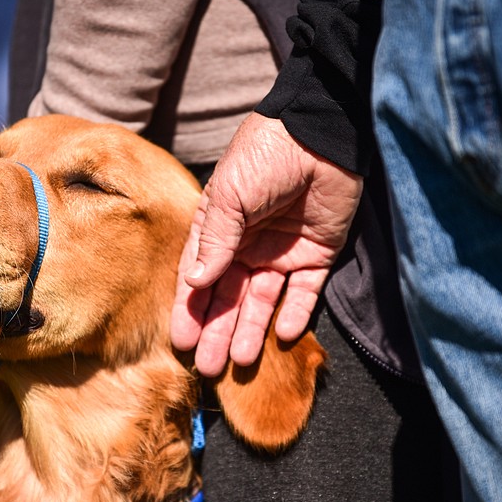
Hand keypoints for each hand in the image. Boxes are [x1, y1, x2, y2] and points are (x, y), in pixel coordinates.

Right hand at [171, 113, 361, 375]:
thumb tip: (194, 283)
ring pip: (263, 302)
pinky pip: (304, 293)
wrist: (319, 133)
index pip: (199, 279)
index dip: (190, 311)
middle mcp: (248, 246)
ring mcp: (282, 252)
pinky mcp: (317, 254)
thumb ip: (215, 241)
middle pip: (230, 299)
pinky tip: (282, 336)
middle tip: (208, 369)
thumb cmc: (264, 154)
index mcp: (220, 230)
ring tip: (240, 363)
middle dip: (217, 333)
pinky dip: (295, 314)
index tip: (181, 342)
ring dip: (251, 332)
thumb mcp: (229, 195)